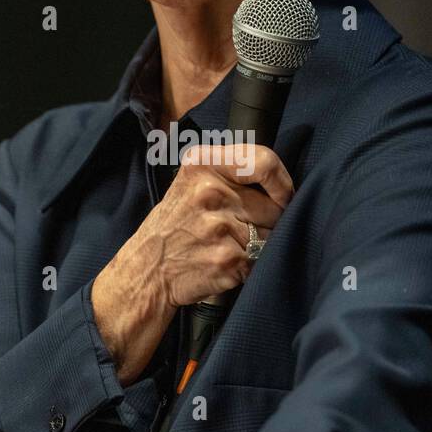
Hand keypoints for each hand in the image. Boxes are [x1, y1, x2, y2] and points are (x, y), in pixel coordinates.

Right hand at [92, 143, 293, 383]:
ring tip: (228, 246)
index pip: (264, 161)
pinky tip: (225, 263)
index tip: (283, 197)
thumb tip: (281, 184)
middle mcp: (210, 192)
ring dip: (259, 245)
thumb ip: (230, 172)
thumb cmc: (175, 224)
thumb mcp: (191, 181)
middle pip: (274, 206)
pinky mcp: (227, 260)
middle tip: (239, 229)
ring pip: (271, 235)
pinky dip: (249, 266)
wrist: (147, 270)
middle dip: (267, 221)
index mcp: (202, 164)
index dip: (282, 183)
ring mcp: (219, 228)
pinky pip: (261, 260)